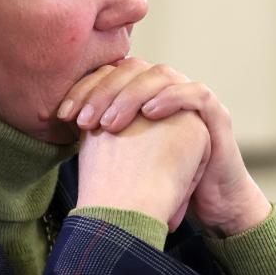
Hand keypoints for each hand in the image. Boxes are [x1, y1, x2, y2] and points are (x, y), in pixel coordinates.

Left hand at [61, 59, 270, 236]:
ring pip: (161, 75)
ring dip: (132, 94)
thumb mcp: (125, 159)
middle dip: (103, 90)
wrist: (206, 205)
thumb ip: (101, 137)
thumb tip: (59, 128)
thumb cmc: (162, 185)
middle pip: (132, 69)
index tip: (62, 115)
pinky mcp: (216, 116)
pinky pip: (195, 94)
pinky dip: (172, 98)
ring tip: (111, 122)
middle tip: (84, 119)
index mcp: (142, 96)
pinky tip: (150, 113)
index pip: (110, 75)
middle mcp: (166, 90)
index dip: (84, 89)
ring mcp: (192, 99)